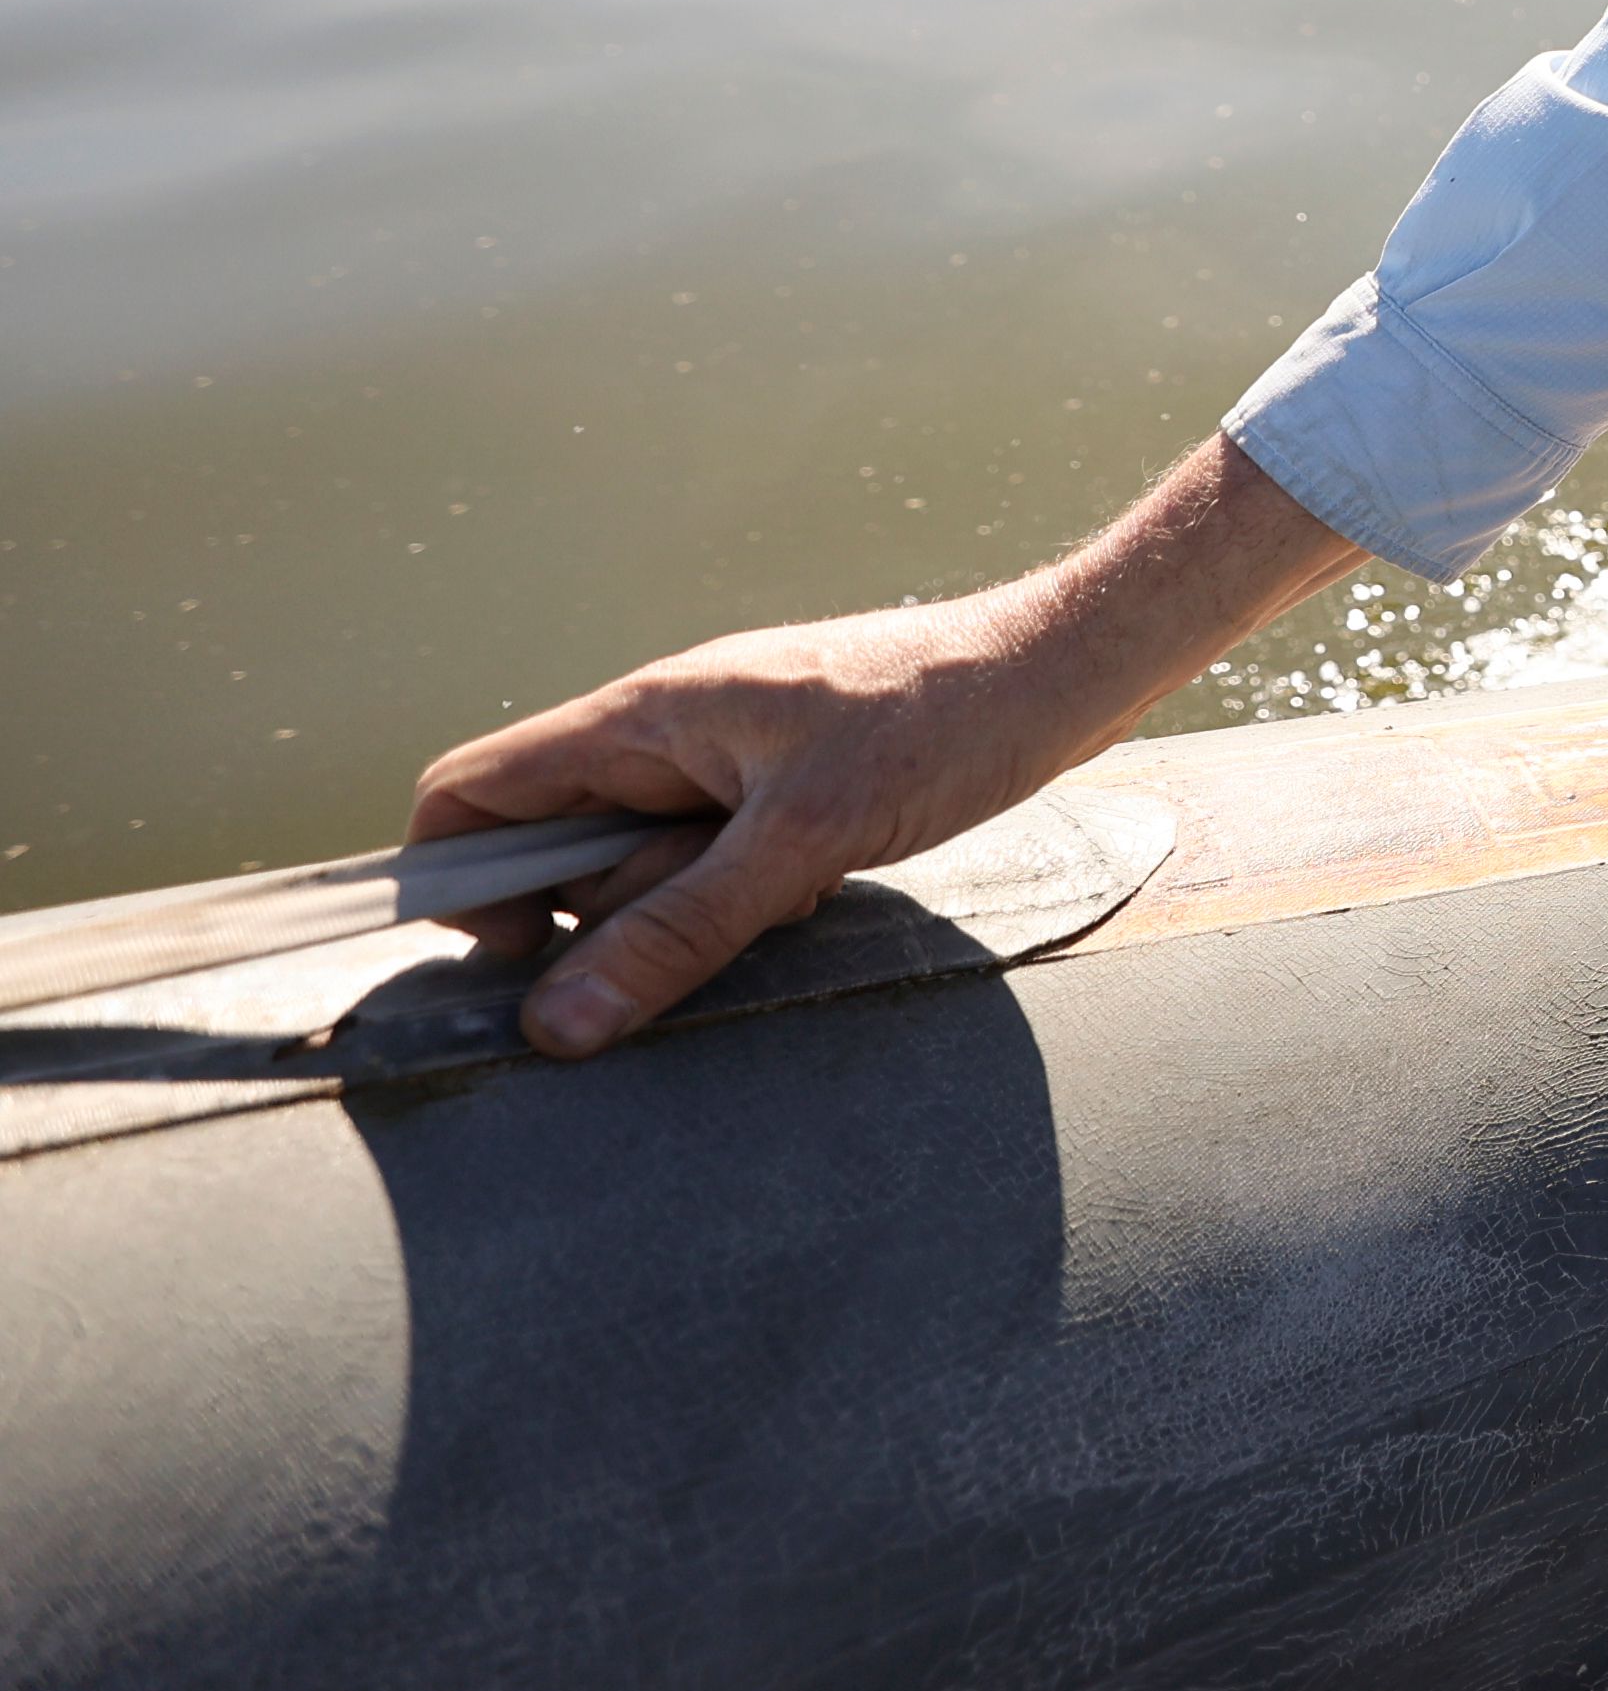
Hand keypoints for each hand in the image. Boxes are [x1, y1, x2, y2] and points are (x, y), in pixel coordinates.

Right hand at [407, 435, 1357, 1055]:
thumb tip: (557, 1020)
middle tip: (707, 914)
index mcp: (642, 716)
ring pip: (645, 861)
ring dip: (693, 906)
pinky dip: (751, 892)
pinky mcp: (783, 784)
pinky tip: (822, 885)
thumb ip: (681, 929)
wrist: (1063, 670)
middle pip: (559, 843)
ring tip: (788, 887)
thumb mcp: (803, 839)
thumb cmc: (941, 724)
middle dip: (607, 907)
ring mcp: (725, 757)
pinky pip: (718, 860)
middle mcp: (667, 731)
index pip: (473, 789)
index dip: (461, 882)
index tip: (518, 957)